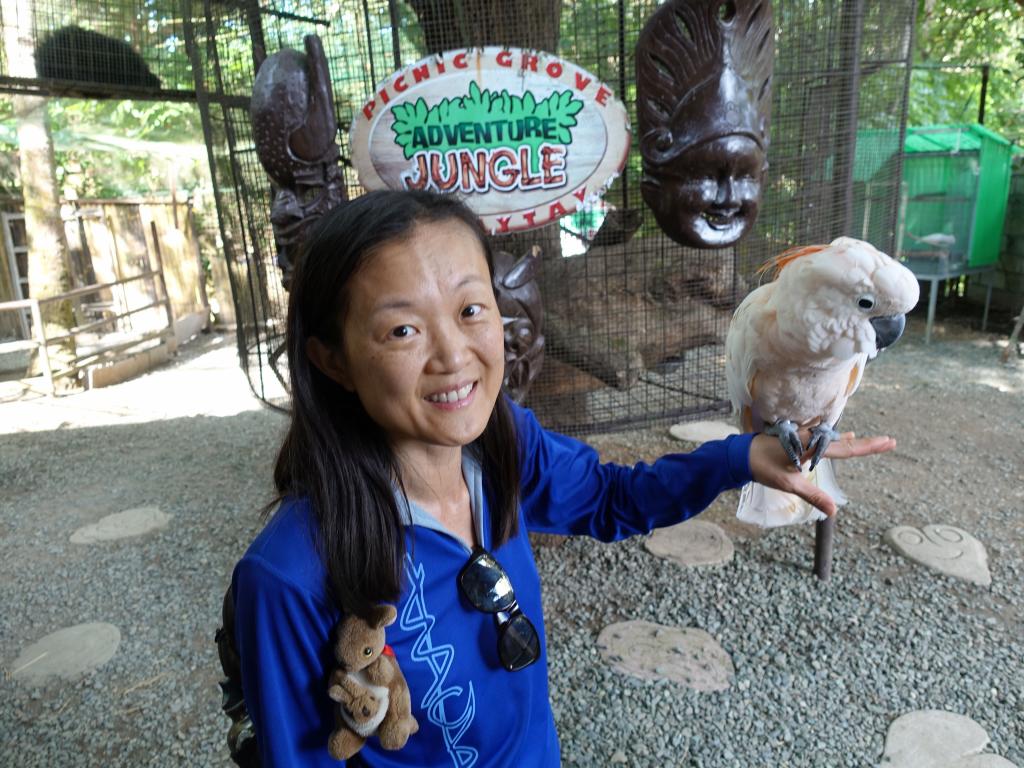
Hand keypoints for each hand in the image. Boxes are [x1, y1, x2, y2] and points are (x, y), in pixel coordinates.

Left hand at [748, 430, 895, 516]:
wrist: (741, 454)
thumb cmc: (763, 467)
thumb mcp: (788, 483)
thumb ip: (813, 495)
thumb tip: (834, 511)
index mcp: (812, 447)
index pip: (847, 448)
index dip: (869, 446)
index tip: (889, 441)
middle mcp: (811, 439)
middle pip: (844, 443)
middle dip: (866, 443)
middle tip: (889, 441)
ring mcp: (804, 439)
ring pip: (833, 440)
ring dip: (851, 440)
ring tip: (867, 440)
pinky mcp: (798, 441)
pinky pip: (823, 439)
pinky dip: (835, 440)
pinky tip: (842, 436)